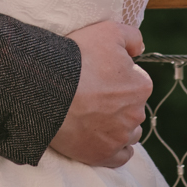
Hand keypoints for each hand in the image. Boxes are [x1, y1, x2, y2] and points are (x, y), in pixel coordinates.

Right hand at [49, 21, 151, 167]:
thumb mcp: (107, 31)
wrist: (46, 89)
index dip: (117, 77)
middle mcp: (135, 114)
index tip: (99, 76)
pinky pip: (121, 155)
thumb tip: (139, 49)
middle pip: (132, 108)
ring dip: (118, 125)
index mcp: (141, 86)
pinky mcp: (103, 155)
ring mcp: (119, 137)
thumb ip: (132, 37)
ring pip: (128, 132)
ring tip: (93, 116)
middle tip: (92, 94)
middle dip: (118, 102)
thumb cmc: (76, 59)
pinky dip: (114, 148)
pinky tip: (102, 137)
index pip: (136, 82)